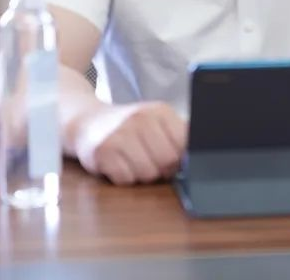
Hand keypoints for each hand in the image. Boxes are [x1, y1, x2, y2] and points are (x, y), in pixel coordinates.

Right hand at [71, 102, 186, 184]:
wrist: (86, 122)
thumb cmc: (128, 127)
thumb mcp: (156, 121)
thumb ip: (179, 135)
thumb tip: (203, 154)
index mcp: (159, 111)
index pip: (185, 144)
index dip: (180, 157)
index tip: (170, 155)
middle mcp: (140, 119)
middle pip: (168, 161)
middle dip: (161, 168)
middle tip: (148, 159)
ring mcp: (120, 134)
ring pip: (148, 174)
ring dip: (141, 174)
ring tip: (131, 160)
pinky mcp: (102, 151)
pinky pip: (126, 179)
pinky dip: (123, 177)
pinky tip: (117, 164)